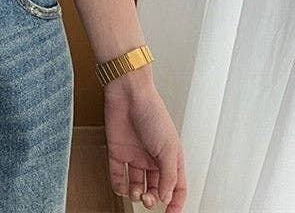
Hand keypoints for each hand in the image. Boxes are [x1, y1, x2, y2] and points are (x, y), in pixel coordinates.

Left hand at [102, 68, 185, 210]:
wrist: (129, 94)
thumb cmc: (152, 113)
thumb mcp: (168, 148)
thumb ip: (168, 176)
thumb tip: (166, 198)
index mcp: (170, 157)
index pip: (176, 186)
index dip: (175, 202)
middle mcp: (153, 158)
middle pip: (156, 188)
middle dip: (154, 199)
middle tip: (149, 200)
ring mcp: (135, 155)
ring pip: (137, 185)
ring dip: (137, 194)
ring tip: (137, 192)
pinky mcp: (118, 151)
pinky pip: (118, 175)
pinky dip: (119, 186)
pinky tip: (122, 187)